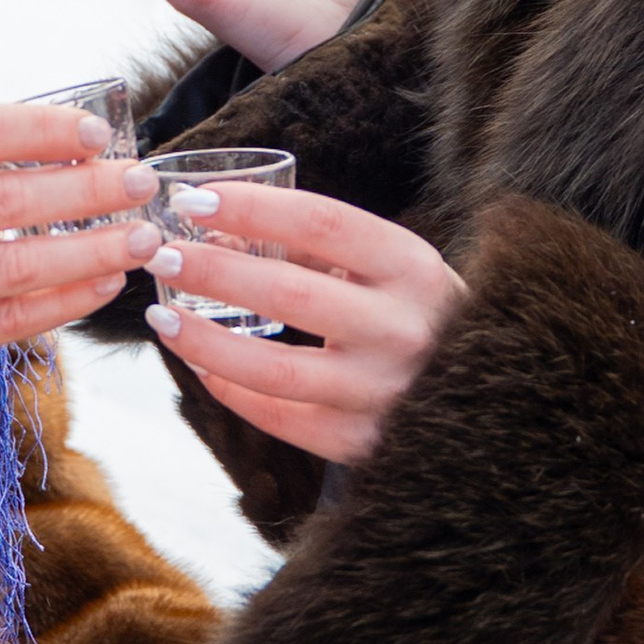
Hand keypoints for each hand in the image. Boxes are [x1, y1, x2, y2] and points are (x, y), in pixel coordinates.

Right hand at [0, 101, 160, 492]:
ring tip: (141, 236)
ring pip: (12, 267)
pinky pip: (2, 324)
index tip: (96, 131)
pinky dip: (61, 302)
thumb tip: (44, 138)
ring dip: (90, 249)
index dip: (38, 128)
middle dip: (86, 189)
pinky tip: (100, 283)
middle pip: (1, 200)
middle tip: (143, 182)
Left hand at [143, 179, 460, 464]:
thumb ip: (315, 245)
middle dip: (213, 271)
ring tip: (163, 317)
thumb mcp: (388, 264)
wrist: (481, 394)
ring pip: (274, 370)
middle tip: (162, 256)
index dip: (252, 209)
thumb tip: (220, 229)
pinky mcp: (363, 442)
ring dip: (205, 341)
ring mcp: (384, 392)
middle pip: (290, 294)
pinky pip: (281, 418)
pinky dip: (232, 391)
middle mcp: (403, 329)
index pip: (322, 223)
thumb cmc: (415, 312)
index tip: (194, 201)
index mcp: (413, 268)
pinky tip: (200, 365)